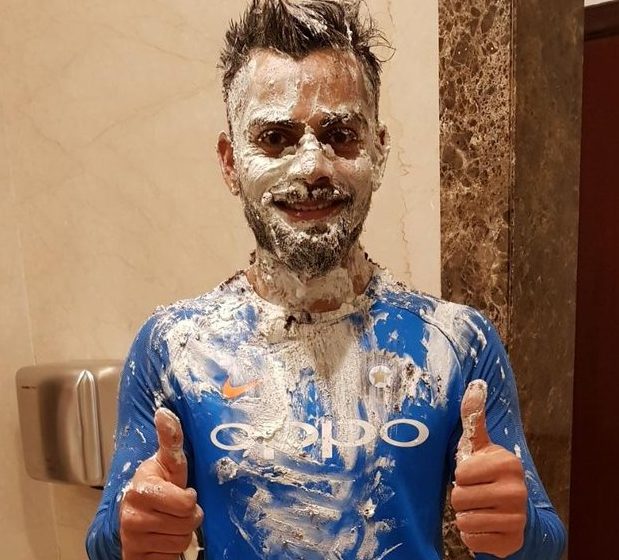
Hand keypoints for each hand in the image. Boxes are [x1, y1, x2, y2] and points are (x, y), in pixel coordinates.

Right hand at [120, 408, 202, 559]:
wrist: (135, 517)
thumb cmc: (158, 486)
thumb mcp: (168, 463)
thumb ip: (170, 440)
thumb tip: (164, 412)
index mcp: (141, 488)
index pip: (187, 503)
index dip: (190, 498)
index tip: (183, 492)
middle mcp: (131, 514)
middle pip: (187, 524)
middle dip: (189, 517)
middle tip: (178, 510)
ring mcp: (131, 538)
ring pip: (181, 542)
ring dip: (181, 534)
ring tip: (170, 522)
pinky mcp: (134, 558)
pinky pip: (170, 558)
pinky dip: (171, 551)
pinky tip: (162, 539)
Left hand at [451, 380, 527, 557]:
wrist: (513, 510)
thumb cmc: (488, 473)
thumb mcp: (479, 444)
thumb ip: (474, 417)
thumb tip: (475, 384)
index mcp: (508, 463)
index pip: (461, 473)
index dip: (461, 474)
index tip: (473, 474)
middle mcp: (517, 491)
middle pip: (460, 498)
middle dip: (461, 497)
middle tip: (474, 493)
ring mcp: (517, 518)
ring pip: (464, 520)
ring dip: (466, 516)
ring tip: (479, 508)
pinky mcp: (512, 542)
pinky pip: (473, 541)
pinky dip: (473, 536)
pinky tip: (484, 525)